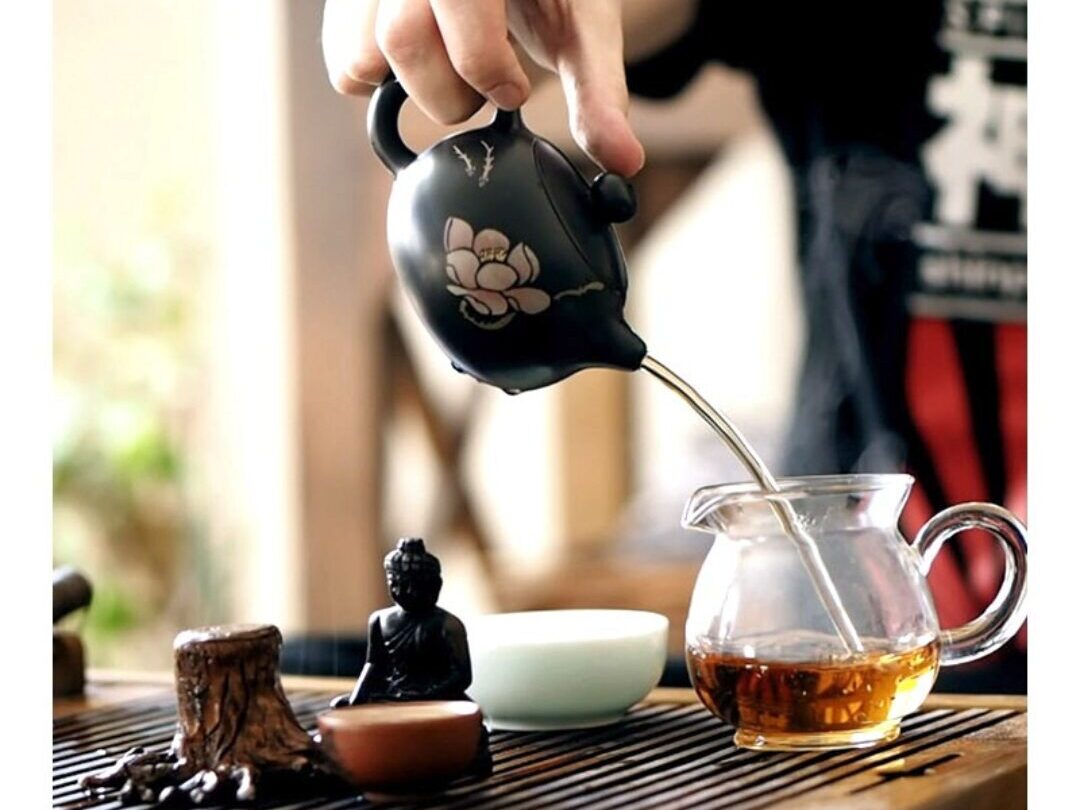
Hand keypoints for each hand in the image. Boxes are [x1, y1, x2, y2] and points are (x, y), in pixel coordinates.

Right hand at [322, 0, 645, 175]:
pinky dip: (381, 87)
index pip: (456, 3)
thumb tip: (626, 164)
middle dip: (450, 92)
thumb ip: (600, 93)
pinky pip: (344, 67)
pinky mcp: (349, 7)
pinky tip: (426, 68)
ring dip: (413, 92)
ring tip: (454, 71)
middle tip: (489, 88)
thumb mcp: (585, 31)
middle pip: (402, 40)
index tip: (513, 89)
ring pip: (360, 58)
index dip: (483, 64)